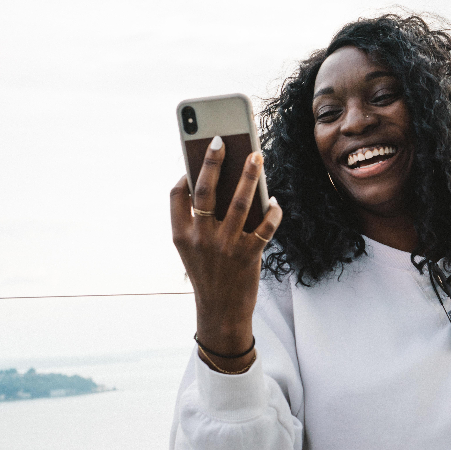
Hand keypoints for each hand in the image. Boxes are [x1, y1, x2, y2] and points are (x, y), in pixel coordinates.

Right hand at [169, 137, 281, 370]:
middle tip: (222, 138)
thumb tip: (216, 184)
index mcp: (180, 234)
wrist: (221, 311)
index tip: (195, 153)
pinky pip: (265, 226)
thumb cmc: (209, 274)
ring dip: (249, 175)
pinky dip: (272, 211)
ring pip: (239, 202)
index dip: (185, 173)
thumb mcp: (192, 249)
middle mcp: (200, 237)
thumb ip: (197, 220)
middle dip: (213, 161)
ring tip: (257, 155)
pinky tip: (274, 201)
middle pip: (205, 190)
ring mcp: (225, 246)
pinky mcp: (248, 255)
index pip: (176, 196)